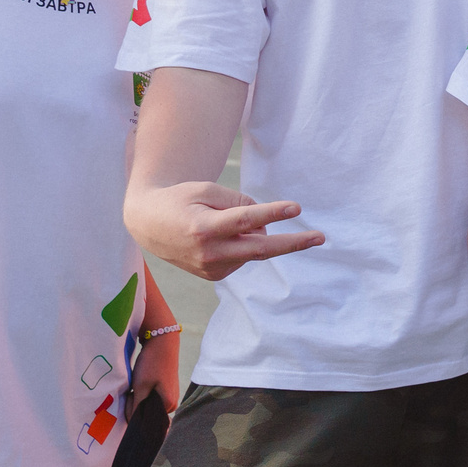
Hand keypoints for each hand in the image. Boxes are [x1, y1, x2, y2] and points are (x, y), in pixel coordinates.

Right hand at [127, 179, 326, 280]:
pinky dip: (242, 242)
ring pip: (251, 249)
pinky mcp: (214, 276)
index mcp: (203, 229)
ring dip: (255, 234)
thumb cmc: (180, 199)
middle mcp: (208, 253)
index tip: (296, 208)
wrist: (147, 224)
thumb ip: (238, 203)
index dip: (272, 213)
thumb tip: (265, 224)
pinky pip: (242, 256)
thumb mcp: (206, 191)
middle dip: (292, 243)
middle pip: (259, 248)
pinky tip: (221, 236)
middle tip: (320, 238)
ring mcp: (210, 269)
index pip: (245, 220)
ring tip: (222, 220)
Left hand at [130, 325, 182, 416]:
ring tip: (138, 383)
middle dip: (136, 403)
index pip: (144, 419)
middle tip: (133, 388)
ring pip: (147, 404)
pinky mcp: (167, 389)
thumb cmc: (152, 363)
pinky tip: (142, 381)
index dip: (133, 409)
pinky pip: (151, 397)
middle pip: (147, 412)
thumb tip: (133, 424)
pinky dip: (143, 392)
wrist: (162, 340)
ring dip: (139, 397)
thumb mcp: (141, 386)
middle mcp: (172, 403)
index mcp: (168, 405)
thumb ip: (137, 407)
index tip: (131, 395)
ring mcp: (170, 396)